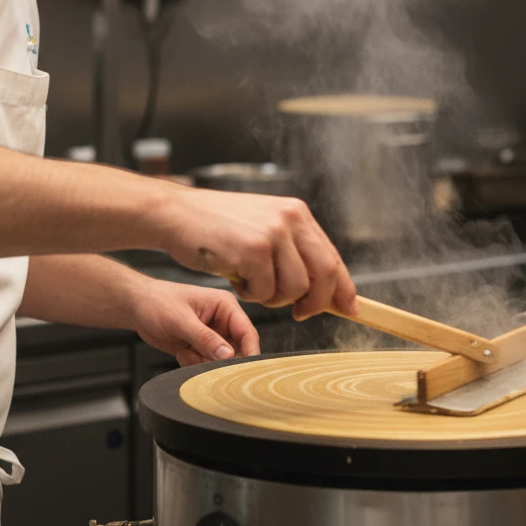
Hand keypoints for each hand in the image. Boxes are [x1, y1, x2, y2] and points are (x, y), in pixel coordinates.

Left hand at [133, 277, 260, 366]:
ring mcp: (213, 335)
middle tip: (202, 359)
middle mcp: (223, 321)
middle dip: (220, 360)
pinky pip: (207, 364)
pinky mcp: (201, 347)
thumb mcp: (181, 320)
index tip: (246, 372)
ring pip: (221, 361)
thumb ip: (205, 338)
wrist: (137, 307)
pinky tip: (181, 352)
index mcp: (225, 305)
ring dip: (204, 362)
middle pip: (238, 350)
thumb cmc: (158, 302)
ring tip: (185, 350)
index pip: (247, 332)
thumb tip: (228, 355)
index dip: (250, 352)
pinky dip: (194, 363)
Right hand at [153, 187, 357, 318]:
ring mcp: (272, 234)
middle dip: (315, 303)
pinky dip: (250, 294)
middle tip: (299, 313)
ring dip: (272, 297)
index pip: (332, 255)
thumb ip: (292, 249)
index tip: (349, 308)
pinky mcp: (252, 251)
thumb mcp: (262, 226)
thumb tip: (323, 287)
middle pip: (324, 274)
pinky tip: (235, 277)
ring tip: (251, 283)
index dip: (343, 287)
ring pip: (294, 288)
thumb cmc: (215, 225)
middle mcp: (289, 218)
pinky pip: (265, 292)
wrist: (176, 215)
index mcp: (296, 212)